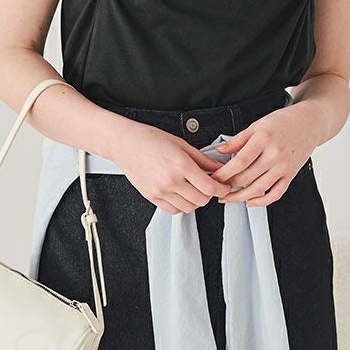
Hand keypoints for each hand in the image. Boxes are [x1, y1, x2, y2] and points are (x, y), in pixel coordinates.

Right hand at [112, 121, 232, 214]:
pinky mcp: (151, 197)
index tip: (224, 186)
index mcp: (181, 164)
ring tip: (193, 188)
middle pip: (201, 200)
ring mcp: (160, 191)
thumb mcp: (181, 144)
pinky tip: (180, 193)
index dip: (221, 188)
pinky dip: (181, 205)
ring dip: (195, 200)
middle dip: (209, 194)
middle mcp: (171, 180)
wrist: (125, 143)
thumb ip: (203, 159)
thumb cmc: (150, 139)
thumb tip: (218, 167)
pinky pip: (173, 210)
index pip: (209, 187)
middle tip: (209, 185)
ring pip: (189, 208)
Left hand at [209, 103, 317, 206]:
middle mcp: (275, 155)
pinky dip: (261, 202)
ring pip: (259, 189)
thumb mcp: (257, 125)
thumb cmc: (283, 121)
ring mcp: (284, 167)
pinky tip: (250, 202)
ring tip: (228, 198)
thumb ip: (238, 139)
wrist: (309, 123)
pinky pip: (275, 194)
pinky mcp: (291, 175)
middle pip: (247, 178)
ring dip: (240, 197)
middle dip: (228, 187)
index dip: (224, 173)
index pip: (239, 162)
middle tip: (216, 189)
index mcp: (264, 139)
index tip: (213, 178)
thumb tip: (220, 151)